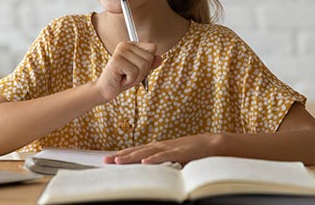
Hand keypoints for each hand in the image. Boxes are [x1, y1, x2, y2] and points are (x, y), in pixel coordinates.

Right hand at [95, 41, 161, 101]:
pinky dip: (130, 80)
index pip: (152, 48)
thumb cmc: (122, 80)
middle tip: (129, 75)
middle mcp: (125, 45)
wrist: (106, 90)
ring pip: (143, 66)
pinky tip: (121, 79)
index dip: (148, 62)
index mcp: (131, 45)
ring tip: (125, 77)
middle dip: (142, 72)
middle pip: (149, 58)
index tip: (136, 68)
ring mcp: (120, 52)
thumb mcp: (140, 72)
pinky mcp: (116, 61)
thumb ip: (150, 64)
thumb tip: (160, 58)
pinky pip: (134, 72)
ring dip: (136, 77)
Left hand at [103, 133, 218, 165]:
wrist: (209, 144)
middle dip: (120, 155)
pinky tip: (144, 162)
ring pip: (146, 152)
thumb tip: (147, 170)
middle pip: (136, 150)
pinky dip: (154, 159)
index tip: (108, 159)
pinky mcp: (178, 152)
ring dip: (131, 156)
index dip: (122, 154)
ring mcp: (168, 148)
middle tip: (106, 160)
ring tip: (118, 161)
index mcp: (157, 147)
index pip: (135, 150)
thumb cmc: (190, 151)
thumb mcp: (170, 157)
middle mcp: (159, 146)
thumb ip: (159, 162)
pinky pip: (164, 156)